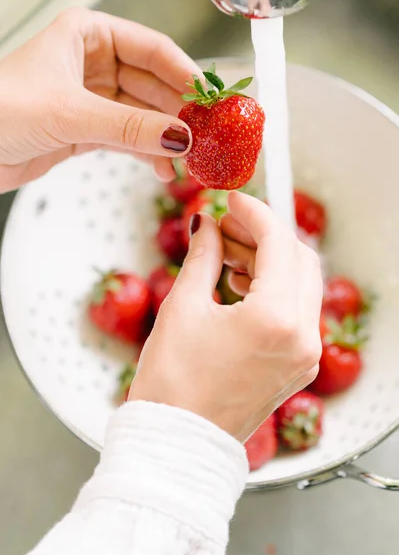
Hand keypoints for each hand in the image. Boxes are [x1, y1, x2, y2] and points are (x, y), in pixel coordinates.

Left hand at [0, 8, 199, 192]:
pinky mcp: (88, 130)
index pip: (153, 50)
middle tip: (206, 136)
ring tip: (189, 158)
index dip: (186, 75)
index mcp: (89, 35)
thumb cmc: (0, 110)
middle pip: (154, 84)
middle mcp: (94, 63)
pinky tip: (163, 167)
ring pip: (144, 114)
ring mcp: (93, 98)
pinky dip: (147, 153)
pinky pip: (129, 138)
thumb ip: (129, 126)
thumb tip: (180, 137)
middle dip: (180, 112)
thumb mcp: (71, 113)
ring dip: (166, 137)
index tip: (211, 101)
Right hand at [129, 192, 322, 442]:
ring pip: (301, 284)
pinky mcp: (298, 366)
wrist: (177, 441)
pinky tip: (240, 282)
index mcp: (275, 319)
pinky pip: (296, 312)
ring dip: (269, 260)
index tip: (232, 200)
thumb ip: (202, 256)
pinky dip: (274, 289)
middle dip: (264, 235)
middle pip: (299, 259)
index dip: (254, 213)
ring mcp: (304, 354)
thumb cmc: (172, 382)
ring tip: (227, 253)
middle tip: (227, 224)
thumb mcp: (184, 307)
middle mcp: (301, 337)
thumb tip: (205, 225)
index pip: (278, 243)